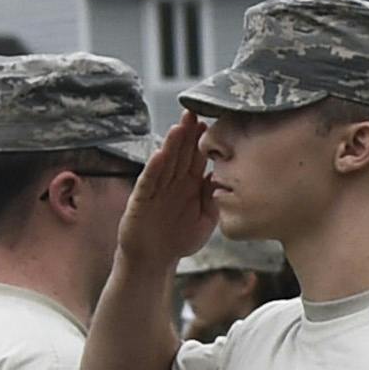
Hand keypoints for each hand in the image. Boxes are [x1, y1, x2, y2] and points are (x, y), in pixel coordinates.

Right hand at [119, 115, 220, 268]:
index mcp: (189, 184)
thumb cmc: (180, 236)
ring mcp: (156, 188)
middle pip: (180, 153)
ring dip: (172, 145)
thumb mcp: (206, 217)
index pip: (196, 157)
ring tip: (180, 126)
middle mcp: (173, 182)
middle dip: (188, 133)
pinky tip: (160, 154)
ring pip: (166, 163)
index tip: (214, 121)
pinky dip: (154, 168)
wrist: (154, 258)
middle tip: (195, 111)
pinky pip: (149, 182)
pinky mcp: (142, 199)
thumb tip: (226, 177)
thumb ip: (215, 197)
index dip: (203, 141)